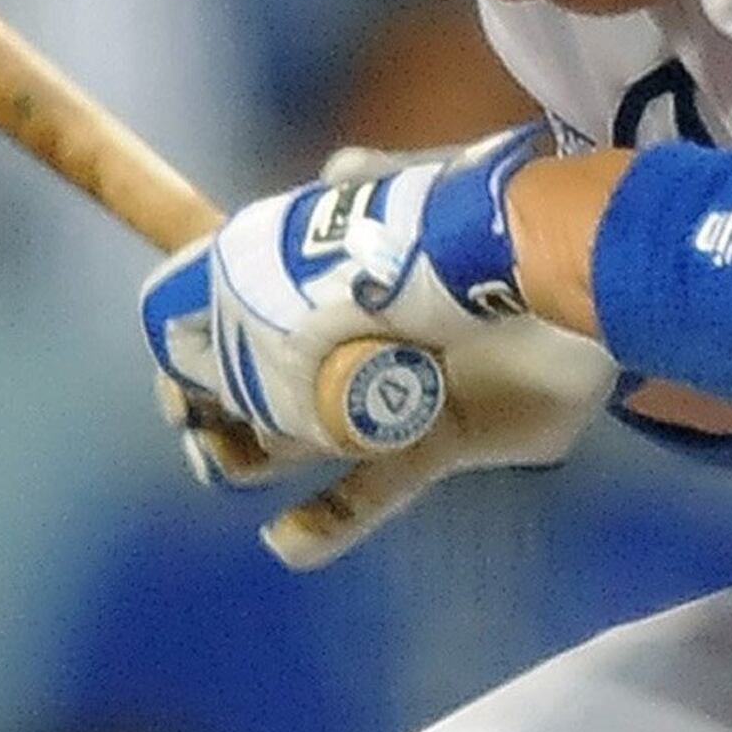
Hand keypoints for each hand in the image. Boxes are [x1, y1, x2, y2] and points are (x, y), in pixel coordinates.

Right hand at [141, 130, 617, 567]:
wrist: (557, 272)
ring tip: (223, 468)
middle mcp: (355, 336)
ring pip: (307, 437)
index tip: (174, 372)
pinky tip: (288, 542)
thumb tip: (324, 190)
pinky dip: (330, 519)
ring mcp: (395, 391)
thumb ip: (345, 198)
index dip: (201, 338)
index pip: (244, 305)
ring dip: (257, 456)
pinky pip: (374, 487)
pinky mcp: (440, 440)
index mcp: (330, 271)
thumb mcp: (385, 194)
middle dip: (220, 407)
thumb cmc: (455, 229)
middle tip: (195, 430)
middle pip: (266, 382)